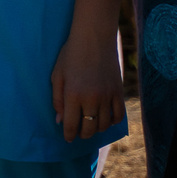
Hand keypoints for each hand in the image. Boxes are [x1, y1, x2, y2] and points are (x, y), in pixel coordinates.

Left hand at [50, 7, 123, 141]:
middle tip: (79, 133)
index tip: (68, 138)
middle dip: (82, 134)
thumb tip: (60, 121)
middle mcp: (91, 99)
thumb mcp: (57, 75)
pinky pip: (119, 115)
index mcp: (73, 95)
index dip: (69, 135)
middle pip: (89, 128)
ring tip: (91, 126)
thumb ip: (57, 99)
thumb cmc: (70, 55)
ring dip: (97, 129)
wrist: (94, 38)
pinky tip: (106, 119)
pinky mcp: (118, 92)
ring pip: (104, 124)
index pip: (71, 124)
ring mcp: (107, 96)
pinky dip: (113, 121)